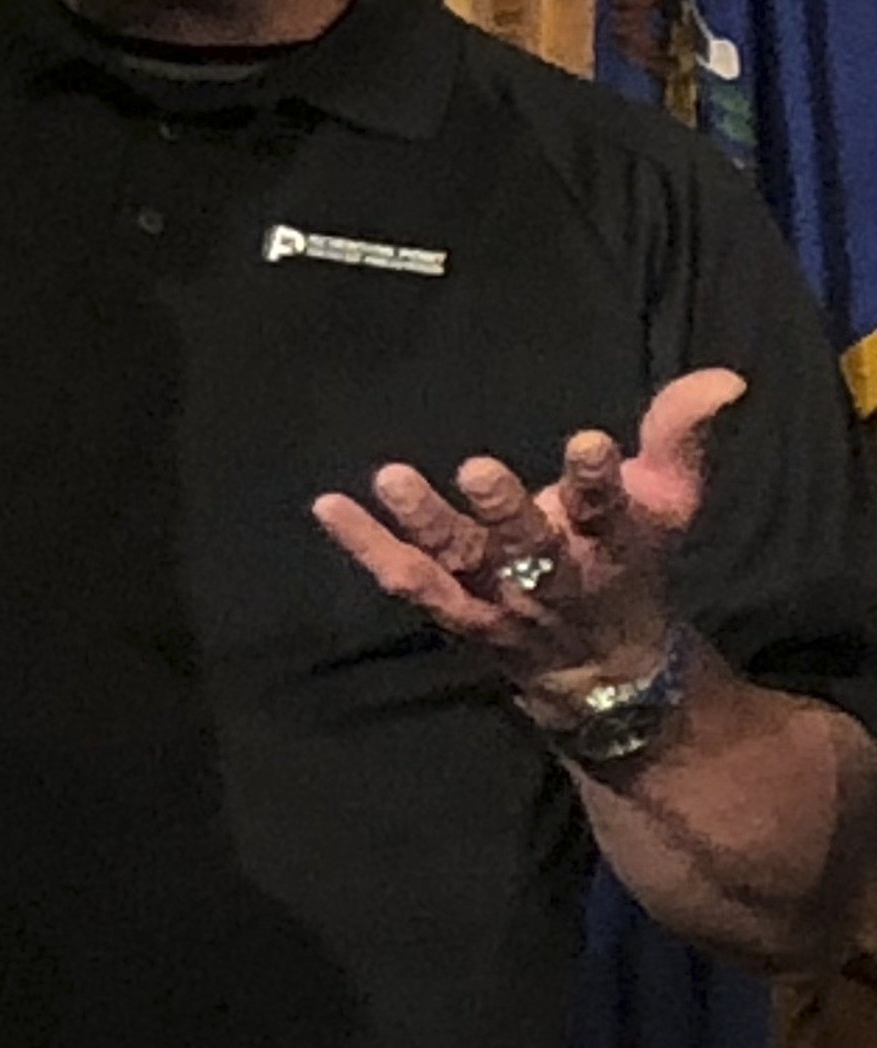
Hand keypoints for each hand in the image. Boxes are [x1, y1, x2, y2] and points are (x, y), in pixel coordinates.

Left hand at [310, 368, 735, 699]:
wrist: (606, 669)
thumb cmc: (634, 562)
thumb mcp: (671, 502)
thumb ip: (681, 435)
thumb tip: (722, 378)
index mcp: (613, 546)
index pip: (608, 511)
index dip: (597, 481)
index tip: (586, 443)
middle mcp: (552, 579)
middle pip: (528, 548)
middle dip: (505, 513)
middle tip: (478, 470)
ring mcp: (496, 600)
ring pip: (458, 566)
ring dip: (424, 525)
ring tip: (391, 479)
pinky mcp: (452, 611)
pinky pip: (405, 581)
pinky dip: (364, 547)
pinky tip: (326, 506)